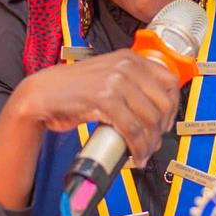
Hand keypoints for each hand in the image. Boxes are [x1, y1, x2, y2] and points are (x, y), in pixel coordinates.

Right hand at [12, 48, 182, 166]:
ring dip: (150, 144)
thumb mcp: (106, 77)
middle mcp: (126, 66)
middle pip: (162, 104)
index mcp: (130, 58)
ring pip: (149, 120)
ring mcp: (116, 81)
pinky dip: (137, 148)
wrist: (41, 94)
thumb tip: (154, 110)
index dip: (173, 107)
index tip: (166, 123)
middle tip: (154, 143)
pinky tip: (135, 156)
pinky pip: (132, 129)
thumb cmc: (71, 90)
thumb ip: (130, 85)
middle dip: (162, 130)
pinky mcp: (105, 99)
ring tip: (143, 154)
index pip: (170, 82)